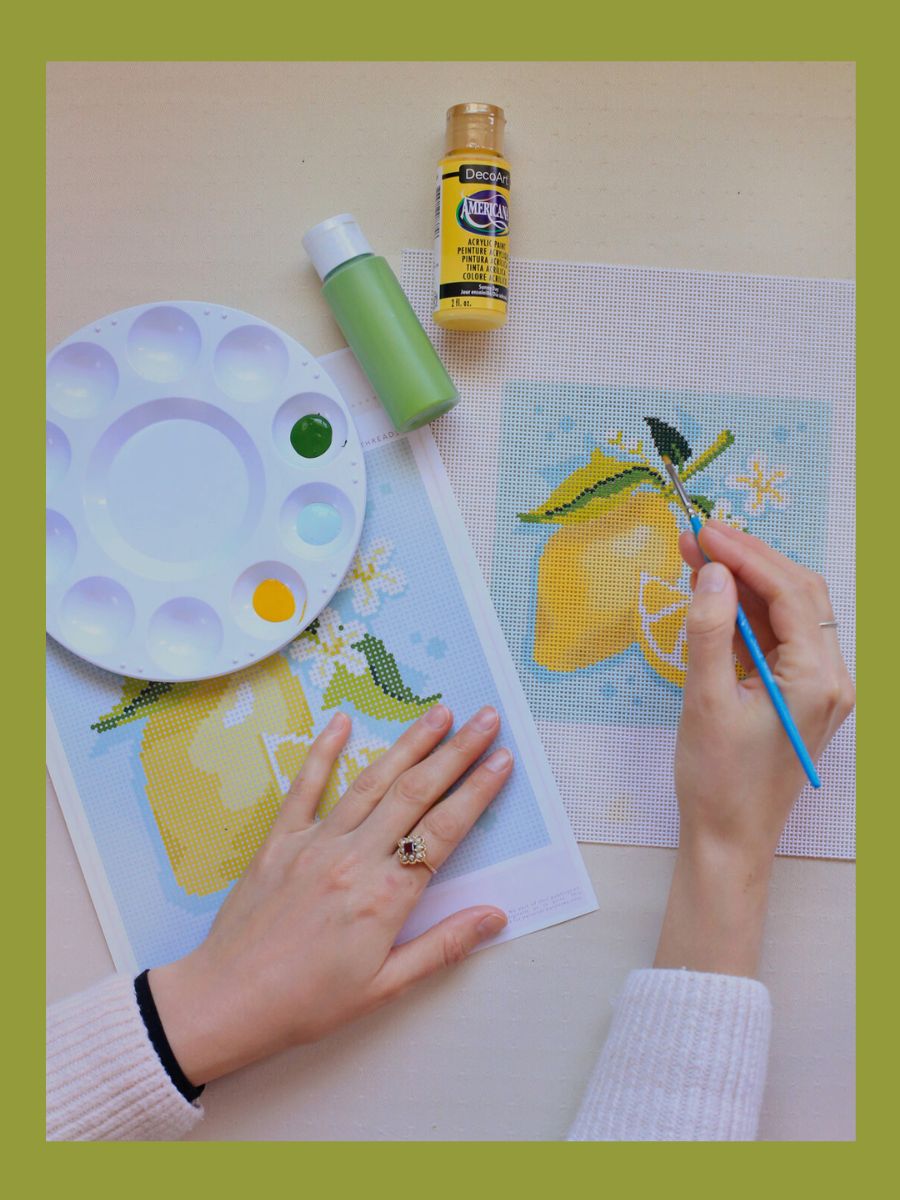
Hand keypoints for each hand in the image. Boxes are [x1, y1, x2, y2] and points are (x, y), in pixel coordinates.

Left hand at [149, 704, 511, 1084]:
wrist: (226, 1002)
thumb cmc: (307, 1004)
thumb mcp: (385, 987)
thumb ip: (443, 947)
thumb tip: (495, 917)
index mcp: (385, 897)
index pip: (444, 830)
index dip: (477, 792)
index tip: (502, 760)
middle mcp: (353, 859)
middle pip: (415, 793)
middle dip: (456, 752)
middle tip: (486, 719)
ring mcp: (314, 844)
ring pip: (371, 782)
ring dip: (409, 744)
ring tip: (440, 713)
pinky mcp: (279, 841)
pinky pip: (304, 787)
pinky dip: (323, 752)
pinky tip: (341, 722)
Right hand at [655, 521, 853, 975]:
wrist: (728, 840)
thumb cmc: (718, 780)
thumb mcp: (705, 701)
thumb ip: (709, 631)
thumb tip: (712, 571)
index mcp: (818, 679)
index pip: (790, 593)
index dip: (747, 554)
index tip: (703, 530)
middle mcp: (829, 678)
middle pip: (797, 594)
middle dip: (748, 560)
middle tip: (697, 536)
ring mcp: (816, 687)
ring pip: (787, 613)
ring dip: (745, 583)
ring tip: (696, 557)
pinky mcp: (796, 696)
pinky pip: (776, 640)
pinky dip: (745, 614)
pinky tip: (712, 597)